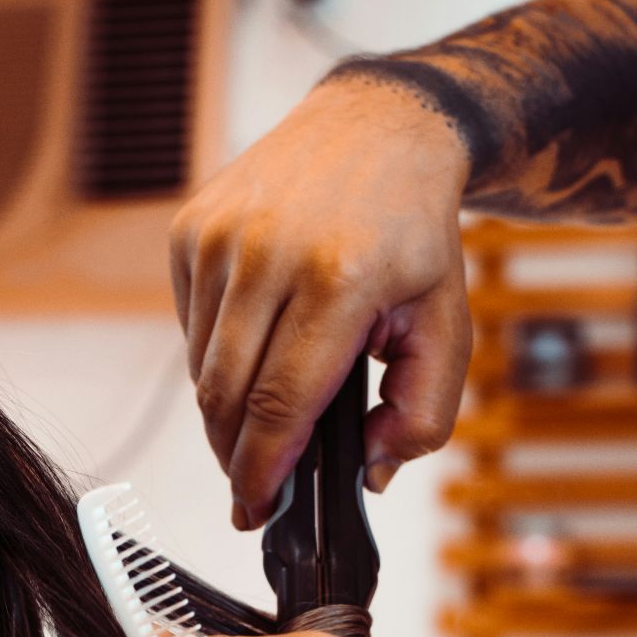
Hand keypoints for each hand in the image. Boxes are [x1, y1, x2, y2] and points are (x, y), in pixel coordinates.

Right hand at [170, 78, 474, 527]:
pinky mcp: (191, 230)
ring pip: (201, 366)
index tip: (256, 509)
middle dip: (235, 455)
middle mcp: (270, 253)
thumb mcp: (448, 321)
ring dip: (225, 409)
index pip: (281, 402)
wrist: (375, 127)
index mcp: (341, 278)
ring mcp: (222, 237)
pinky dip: (214, 357)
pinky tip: (253, 349)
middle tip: (253, 486)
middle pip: (227, 394)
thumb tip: (371, 471)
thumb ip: (425, 409)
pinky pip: (189, 326)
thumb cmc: (412, 231)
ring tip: (263, 415)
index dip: (262, 468)